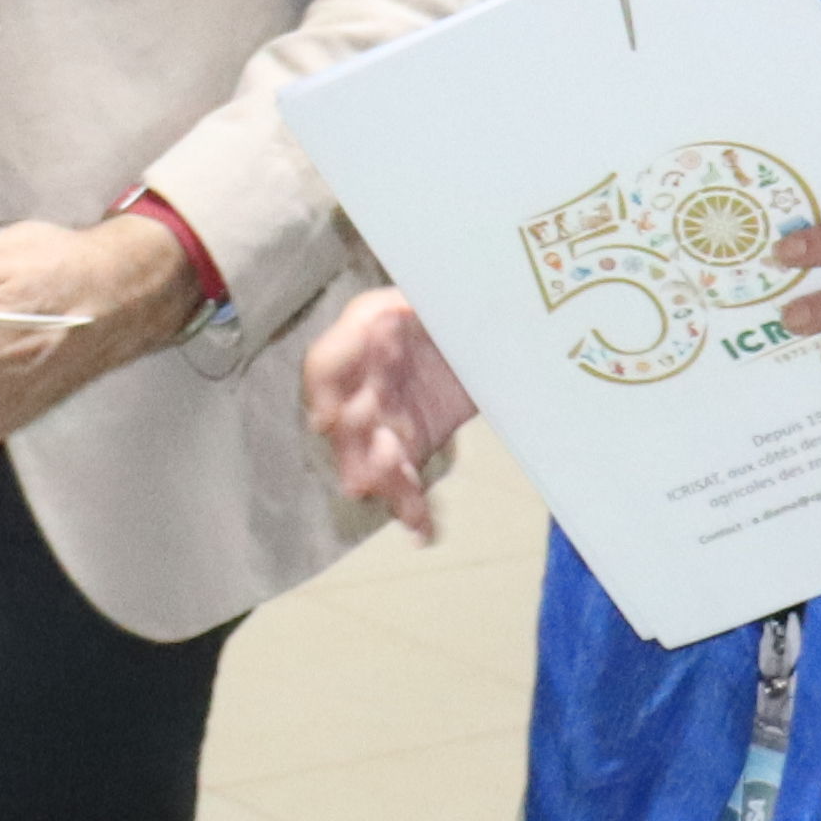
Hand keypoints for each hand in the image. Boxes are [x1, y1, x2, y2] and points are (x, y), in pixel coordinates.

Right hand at [303, 285, 475, 538]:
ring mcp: (384, 414)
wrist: (498, 321)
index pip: (328, 362)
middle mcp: (365, 376)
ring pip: (372, 457)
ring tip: (407, 509)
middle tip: (369, 479)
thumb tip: (410, 314)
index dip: (322, 391)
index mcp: (370, 328)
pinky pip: (404, 480)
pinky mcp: (410, 443)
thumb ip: (435, 303)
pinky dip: (412, 507)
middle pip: (348, 422)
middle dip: (356, 452)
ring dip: (386, 483)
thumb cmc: (467, 297)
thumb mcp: (451, 291)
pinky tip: (422, 529)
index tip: (328, 420)